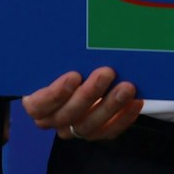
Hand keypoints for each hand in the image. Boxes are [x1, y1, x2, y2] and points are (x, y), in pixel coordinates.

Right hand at [23, 67, 142, 141]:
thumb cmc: (64, 69)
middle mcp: (55, 121)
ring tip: (126, 87)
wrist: (79, 82)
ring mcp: (76, 129)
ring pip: (90, 125)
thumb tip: (77, 41)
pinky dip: (124, 116)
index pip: (39, 105)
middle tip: (106, 72)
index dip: (55, 93)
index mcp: (38, 104)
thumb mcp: (58, 63)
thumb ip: (64, 59)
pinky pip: (110, 130)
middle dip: (89, 93)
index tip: (74, 75)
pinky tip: (135, 101)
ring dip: (110, 105)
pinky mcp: (97, 132)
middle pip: (68, 115)